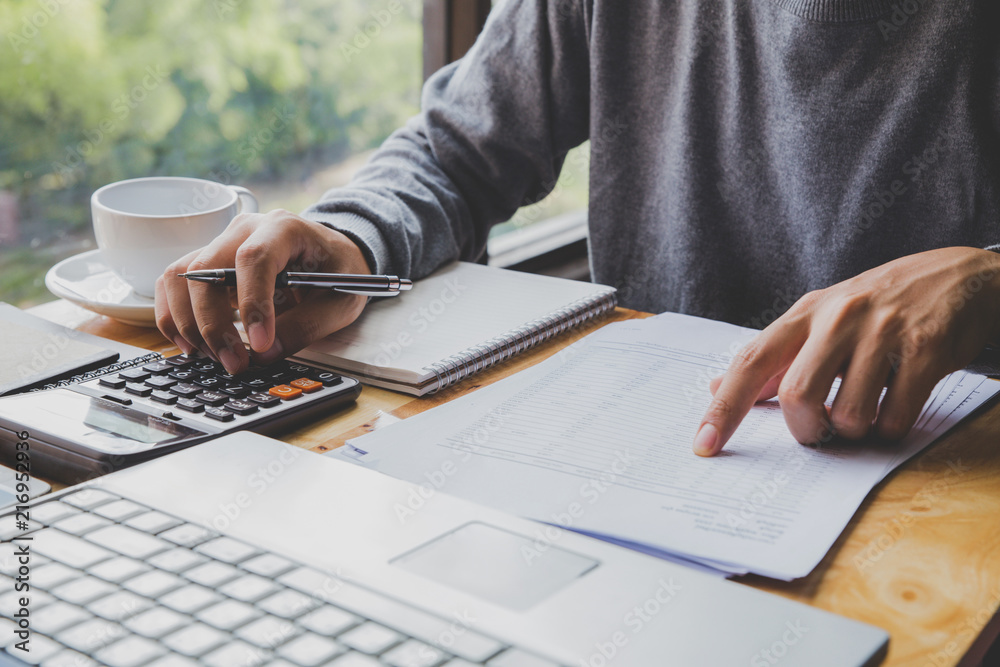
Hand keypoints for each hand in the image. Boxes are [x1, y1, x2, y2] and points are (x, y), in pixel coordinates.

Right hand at [155, 209, 370, 374]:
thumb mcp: (341, 301)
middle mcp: (245, 230)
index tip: (259, 344)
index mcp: (284, 228)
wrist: (330, 255)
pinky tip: (193, 345)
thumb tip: (265, 354)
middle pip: (206, 269)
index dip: (252, 304)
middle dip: (213, 324)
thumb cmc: (338, 271)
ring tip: (216, 357)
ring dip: (189, 324)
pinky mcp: (207, 265)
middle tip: (235, 364)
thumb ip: (307, 326)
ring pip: (180, 277)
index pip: (255, 258)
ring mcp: (221, 244)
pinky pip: (173, 286)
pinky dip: (174, 317)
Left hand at [693, 247, 999, 455]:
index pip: (750, 362)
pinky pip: (895, 417)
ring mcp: (883, 331)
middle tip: (820, 431)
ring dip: (854, 432)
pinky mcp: (926, 349)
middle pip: (797, 396)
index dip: (723, 408)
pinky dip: (890, 429)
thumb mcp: (820, 320)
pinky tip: (895, 407)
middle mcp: (838, 317)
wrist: (960, 277)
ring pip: (848, 415)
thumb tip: (717, 387)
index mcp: (805, 314)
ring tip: (865, 412)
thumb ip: (773, 358)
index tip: (704, 446)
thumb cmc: (877, 309)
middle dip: (806, 430)